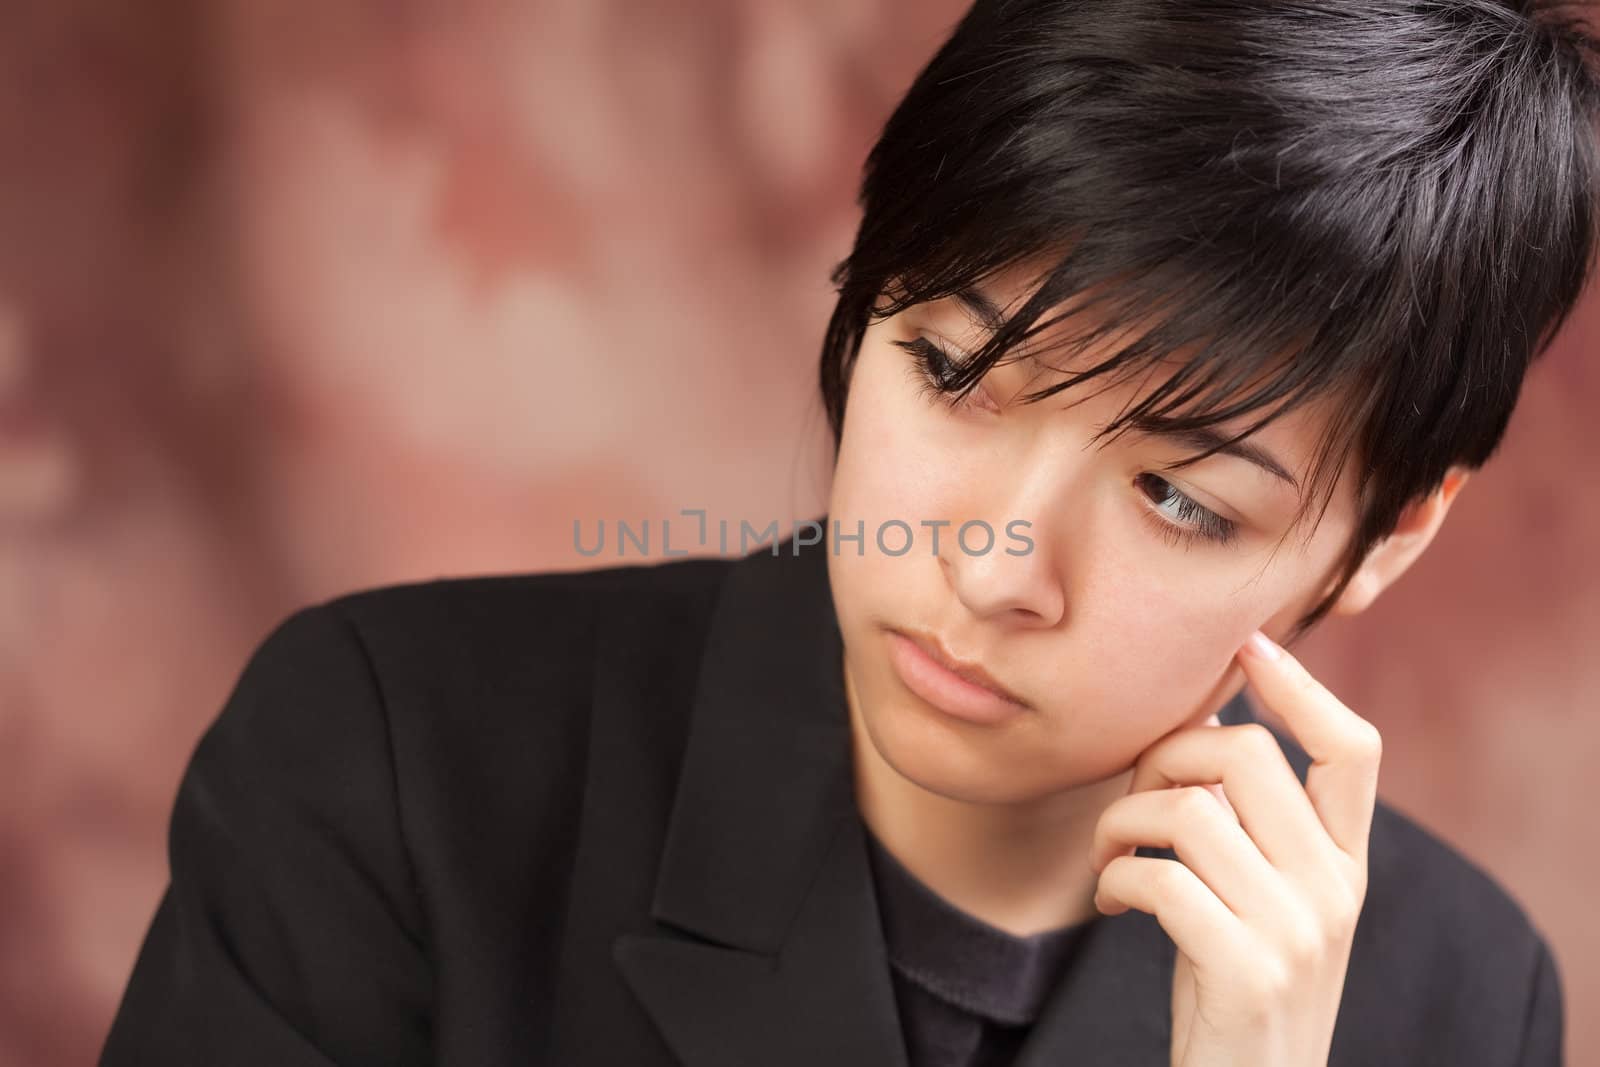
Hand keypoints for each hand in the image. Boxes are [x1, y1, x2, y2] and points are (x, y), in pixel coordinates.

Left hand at [1087, 629, 1381, 1066]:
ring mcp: (1297, 931)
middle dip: (1165, 755)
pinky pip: (1158, 873)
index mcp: (1346, 865)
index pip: (1352, 749)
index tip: (1247, 646)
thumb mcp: (1265, 900)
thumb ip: (1254, 826)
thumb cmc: (1235, 986)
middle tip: (1132, 800)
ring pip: (1189, 809)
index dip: (1300, 686)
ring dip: (1122, 821)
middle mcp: (1336, 890)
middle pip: (1247, 755)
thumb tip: (1204, 723)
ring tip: (1110, 855)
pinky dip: (1114, 875)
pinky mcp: (1247, 969)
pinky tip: (1113, 900)